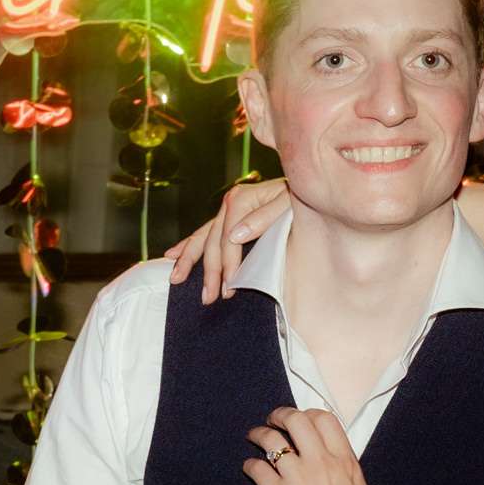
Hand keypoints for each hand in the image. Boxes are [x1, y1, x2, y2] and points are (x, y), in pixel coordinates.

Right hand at [162, 178, 291, 302]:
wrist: (310, 188)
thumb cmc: (302, 198)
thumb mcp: (289, 205)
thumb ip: (264, 219)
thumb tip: (235, 236)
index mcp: (243, 199)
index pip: (228, 238)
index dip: (228, 264)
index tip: (230, 287)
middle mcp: (232, 201)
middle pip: (212, 240)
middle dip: (208, 270)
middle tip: (208, 297)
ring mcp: (229, 209)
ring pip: (203, 237)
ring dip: (189, 259)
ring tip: (176, 278)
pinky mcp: (231, 216)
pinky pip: (205, 233)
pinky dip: (189, 245)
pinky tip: (173, 254)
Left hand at [243, 406, 375, 484]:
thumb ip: (350, 476)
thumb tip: (342, 465)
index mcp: (346, 463)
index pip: (325, 419)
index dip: (310, 413)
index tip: (302, 418)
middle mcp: (322, 464)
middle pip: (297, 420)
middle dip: (281, 415)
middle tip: (274, 420)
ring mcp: (299, 478)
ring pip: (273, 439)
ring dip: (260, 434)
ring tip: (255, 436)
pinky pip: (257, 467)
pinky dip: (250, 464)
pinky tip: (250, 467)